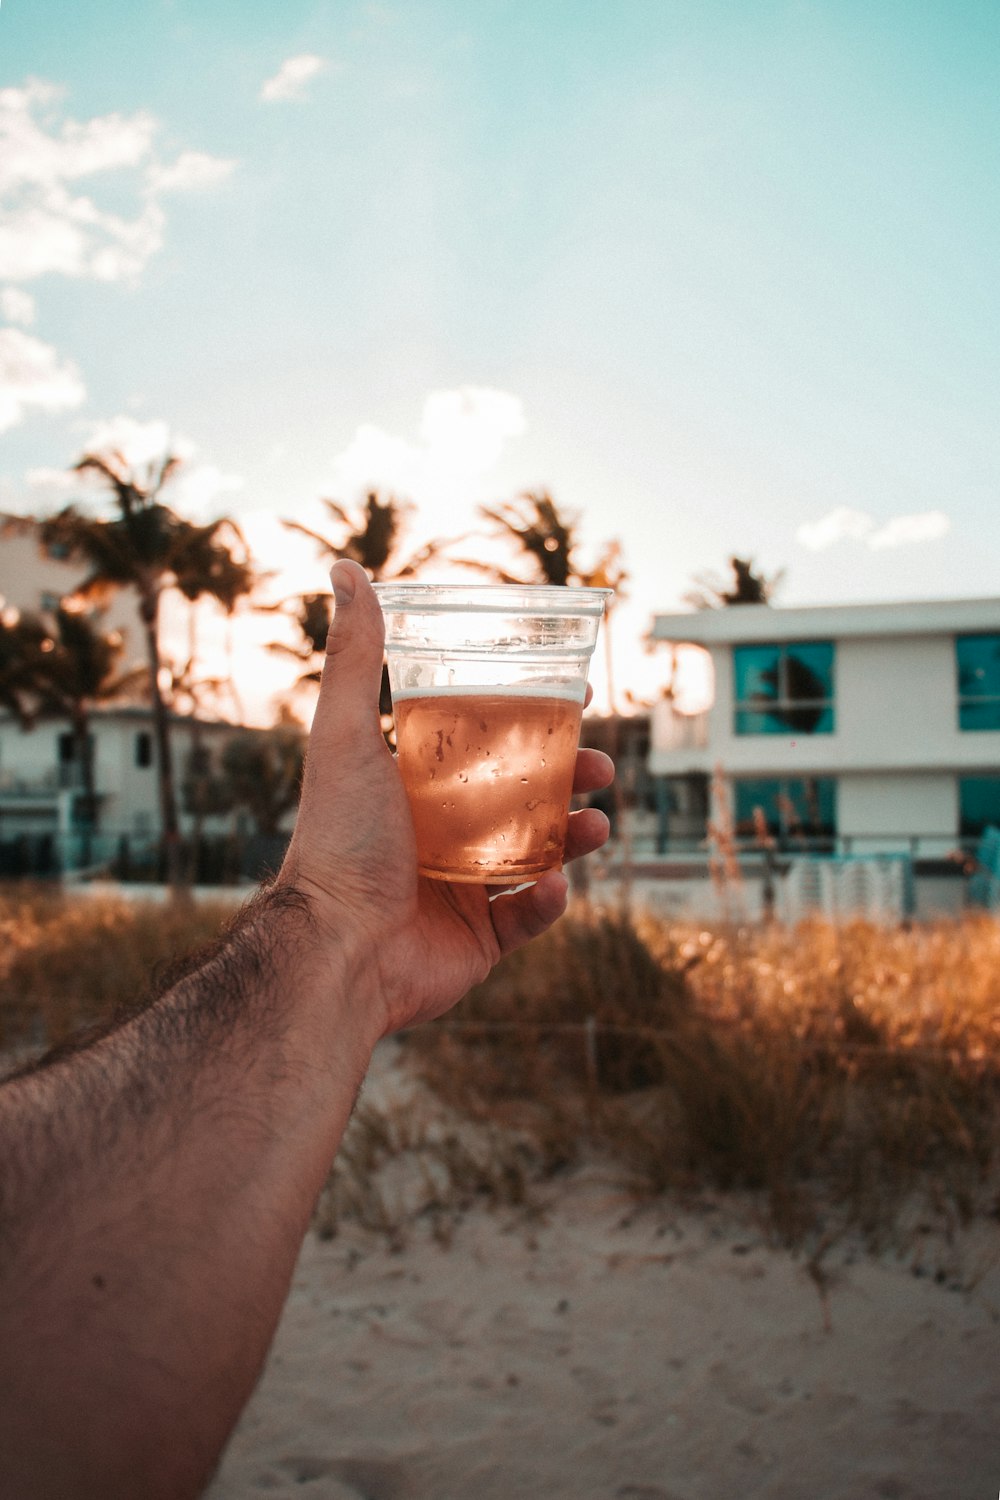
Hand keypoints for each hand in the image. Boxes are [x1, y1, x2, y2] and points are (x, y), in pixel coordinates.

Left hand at [279, 560, 613, 1035]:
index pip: (483, 742)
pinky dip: (549, 901)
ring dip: (573, 836)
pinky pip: (527, 916)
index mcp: (411, 786)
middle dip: (568, 778)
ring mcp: (459, 888)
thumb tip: (346, 569)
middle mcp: (437, 834)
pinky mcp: (477, 940)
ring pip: (536, 853)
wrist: (339, 949)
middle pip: (521, 796)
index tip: (574, 700)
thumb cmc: (340, 840)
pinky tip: (557, 885)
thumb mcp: (347, 735)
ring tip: (597, 824)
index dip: (531, 721)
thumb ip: (355, 657)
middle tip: (599, 768)